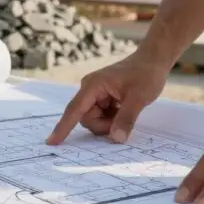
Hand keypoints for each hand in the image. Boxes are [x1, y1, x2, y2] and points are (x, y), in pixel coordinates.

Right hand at [46, 54, 169, 144]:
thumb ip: (126, 118)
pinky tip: (124, 108)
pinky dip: (112, 119)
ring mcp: (95, 94)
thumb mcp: (139, 97)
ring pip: (94, 120)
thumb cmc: (146, 74)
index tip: (51, 142)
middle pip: (86, 119)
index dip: (63, 128)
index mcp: (93, 85)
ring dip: (109, 123)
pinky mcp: (102, 98)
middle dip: (104, 125)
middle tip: (124, 119)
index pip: (74, 110)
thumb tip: (115, 138)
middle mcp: (90, 89)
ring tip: (125, 110)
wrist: (152, 61)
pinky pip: (101, 116)